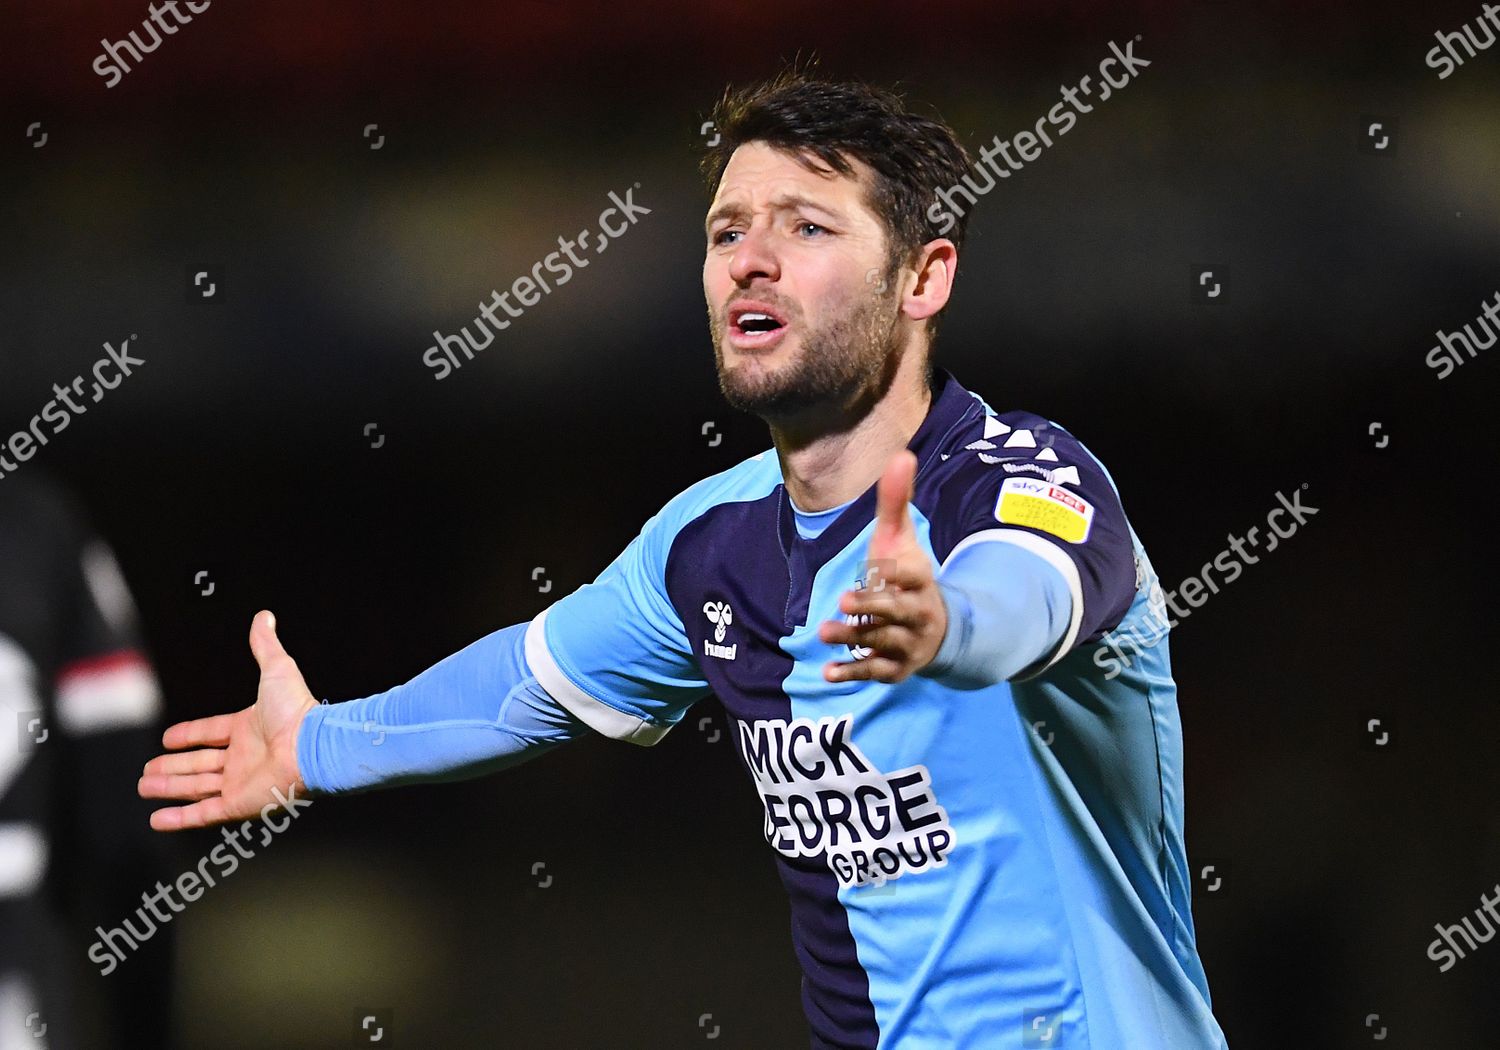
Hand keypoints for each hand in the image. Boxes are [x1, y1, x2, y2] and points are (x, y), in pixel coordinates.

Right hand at [138, 610, 317, 830]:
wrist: (311, 746)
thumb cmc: (296, 710)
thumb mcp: (276, 669)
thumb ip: (265, 645)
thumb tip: (264, 616)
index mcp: (249, 729)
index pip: (211, 733)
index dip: (189, 736)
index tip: (166, 739)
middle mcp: (244, 758)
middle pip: (199, 763)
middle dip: (172, 768)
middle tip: (146, 771)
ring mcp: (241, 783)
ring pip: (196, 787)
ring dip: (169, 788)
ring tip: (143, 786)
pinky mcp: (238, 805)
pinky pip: (202, 815)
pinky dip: (178, 819)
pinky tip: (155, 818)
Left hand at [817, 450, 947, 682]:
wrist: (936, 628)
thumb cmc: (908, 577)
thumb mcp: (900, 539)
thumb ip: (896, 501)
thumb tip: (901, 454)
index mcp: (920, 580)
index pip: (912, 576)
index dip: (897, 573)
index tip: (879, 567)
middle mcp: (918, 612)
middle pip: (896, 611)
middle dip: (872, 607)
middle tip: (844, 600)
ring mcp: (908, 643)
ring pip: (882, 641)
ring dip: (854, 638)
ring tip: (824, 632)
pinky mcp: (896, 668)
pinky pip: (874, 672)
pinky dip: (852, 673)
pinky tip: (828, 673)